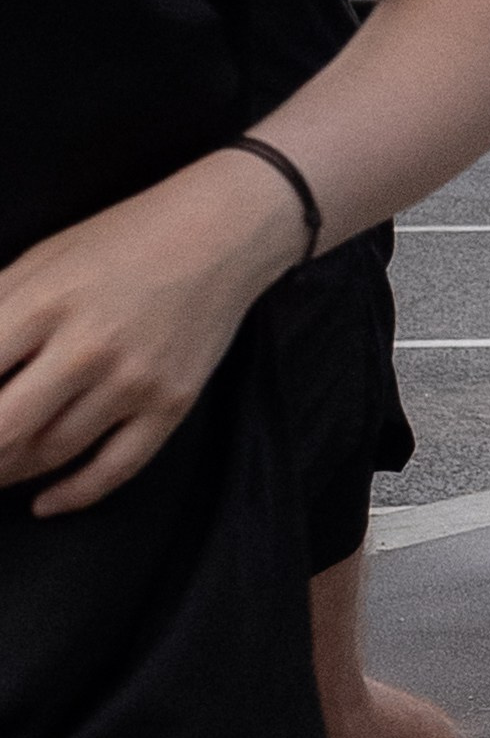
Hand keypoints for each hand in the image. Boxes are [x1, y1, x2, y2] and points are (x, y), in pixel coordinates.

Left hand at [0, 151, 304, 515]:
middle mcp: (87, 348)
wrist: (219, 234)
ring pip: (53, 454)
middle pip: (5, 429)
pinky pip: (116, 469)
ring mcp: (133, 382)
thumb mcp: (40, 259)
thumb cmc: (118, 240)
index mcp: (44, 303)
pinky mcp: (170, 404)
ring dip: (10, 472)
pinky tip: (44, 503)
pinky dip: (73, 495)